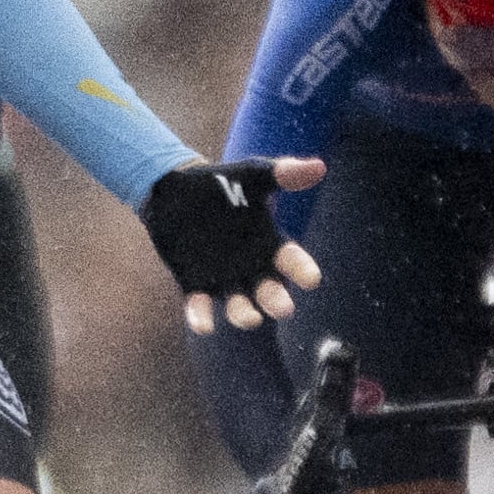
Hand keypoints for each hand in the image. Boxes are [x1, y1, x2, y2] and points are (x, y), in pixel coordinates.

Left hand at [143, 158, 326, 334]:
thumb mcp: (250, 176)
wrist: (173, 191)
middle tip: (284, 308)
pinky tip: (203, 326)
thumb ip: (281, 173)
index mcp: (268, 244)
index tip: (311, 279)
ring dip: (244, 313)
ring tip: (251, 318)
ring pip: (239, 304)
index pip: (290, 260)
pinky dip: (202, 316)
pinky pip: (200, 306)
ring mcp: (224, 279)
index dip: (300, 269)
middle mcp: (251, 268)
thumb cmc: (219, 183)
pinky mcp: (196, 285)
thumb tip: (319, 167)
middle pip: (268, 290)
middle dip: (275, 299)